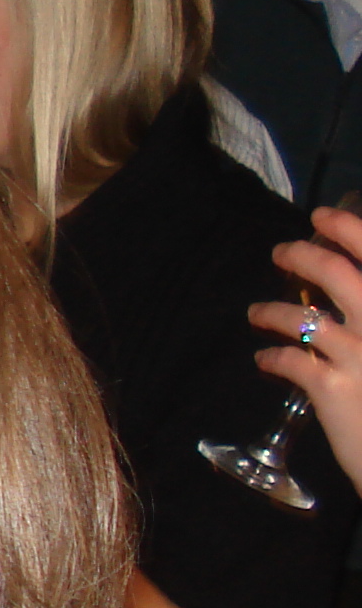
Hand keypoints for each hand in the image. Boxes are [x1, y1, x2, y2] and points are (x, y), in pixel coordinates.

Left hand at [256, 205, 361, 487]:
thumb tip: (352, 296)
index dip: (349, 228)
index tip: (324, 217)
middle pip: (338, 272)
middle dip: (303, 255)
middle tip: (280, 251)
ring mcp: (361, 356)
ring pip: (304, 317)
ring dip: (274, 311)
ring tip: (256, 312)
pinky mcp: (335, 390)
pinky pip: (291, 361)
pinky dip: (273, 356)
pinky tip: (264, 358)